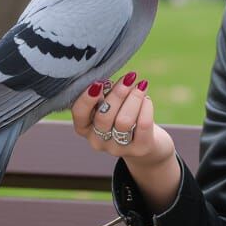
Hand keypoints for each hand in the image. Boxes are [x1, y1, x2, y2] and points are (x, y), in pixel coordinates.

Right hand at [71, 72, 179, 210]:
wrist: (147, 145)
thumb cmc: (123, 116)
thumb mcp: (109, 106)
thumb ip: (104, 94)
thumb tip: (106, 75)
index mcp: (85, 127)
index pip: (79, 113)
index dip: (87, 98)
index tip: (99, 82)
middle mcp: (97, 141)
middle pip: (104, 116)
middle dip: (117, 94)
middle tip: (129, 78)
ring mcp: (118, 149)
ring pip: (124, 121)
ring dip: (134, 98)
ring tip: (141, 86)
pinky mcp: (139, 149)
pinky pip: (143, 124)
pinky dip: (146, 107)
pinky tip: (147, 99)